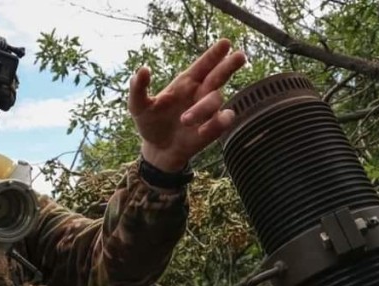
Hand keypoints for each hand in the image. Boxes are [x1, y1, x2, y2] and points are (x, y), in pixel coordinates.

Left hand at [130, 39, 246, 172]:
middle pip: (219, 75)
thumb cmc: (149, 123)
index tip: (225, 43)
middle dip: (229, 65)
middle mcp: (200, 92)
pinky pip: (224, 120)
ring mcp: (208, 110)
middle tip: (240, 56)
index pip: (203, 65)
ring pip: (216, 99)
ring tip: (184, 121)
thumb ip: (138, 88)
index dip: (214, 54)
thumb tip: (142, 69)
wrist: (158, 150)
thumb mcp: (138, 106)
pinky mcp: (213, 127)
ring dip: (202, 108)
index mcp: (185, 83)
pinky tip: (202, 131)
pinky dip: (217, 123)